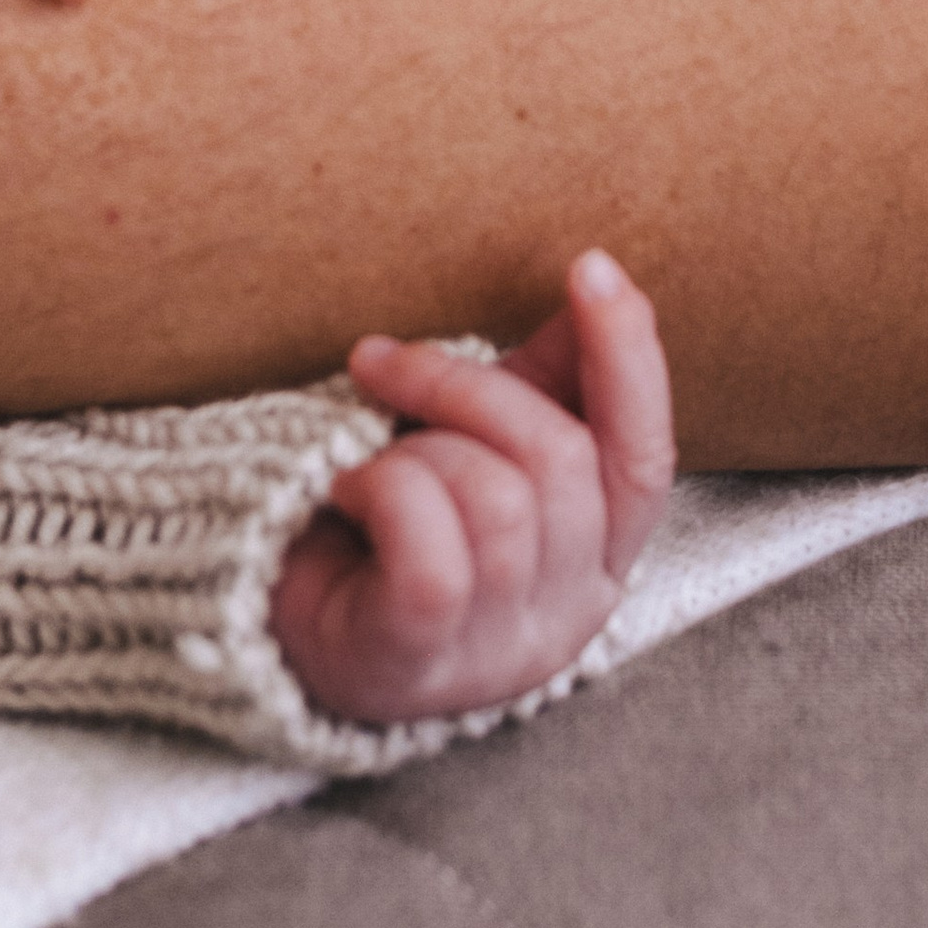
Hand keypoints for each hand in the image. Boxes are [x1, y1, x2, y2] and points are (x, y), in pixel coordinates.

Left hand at [269, 251, 675, 727]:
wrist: (282, 627)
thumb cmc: (391, 526)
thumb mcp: (477, 443)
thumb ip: (544, 381)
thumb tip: (596, 281)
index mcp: (599, 556)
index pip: (645, 458)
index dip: (629, 359)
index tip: (590, 266)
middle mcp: (567, 614)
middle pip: (560, 462)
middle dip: (465, 387)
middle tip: (383, 366)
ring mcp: (497, 650)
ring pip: (498, 502)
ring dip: (415, 449)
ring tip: (366, 459)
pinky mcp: (420, 661)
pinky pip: (433, 558)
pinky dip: (381, 495)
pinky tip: (348, 494)